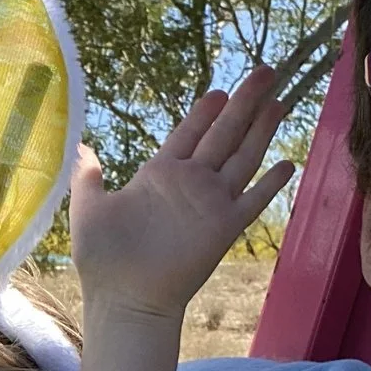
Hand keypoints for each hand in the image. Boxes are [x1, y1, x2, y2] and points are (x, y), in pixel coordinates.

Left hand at [72, 67, 295, 323]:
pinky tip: (288, 164)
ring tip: (280, 102)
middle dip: (245, 102)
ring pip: (243, 157)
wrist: (123, 299)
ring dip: (262, 130)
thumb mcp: (88, 208)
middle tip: (266, 71)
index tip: (221, 90)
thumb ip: (89, 176)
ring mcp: (210, 203)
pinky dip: (271, 183)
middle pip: (224, 133)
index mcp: (159, 173)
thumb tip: (82, 148)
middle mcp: (190, 182)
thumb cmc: (102, 258)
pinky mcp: (224, 228)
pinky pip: (253, 200)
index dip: (206, 110)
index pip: (190, 131)